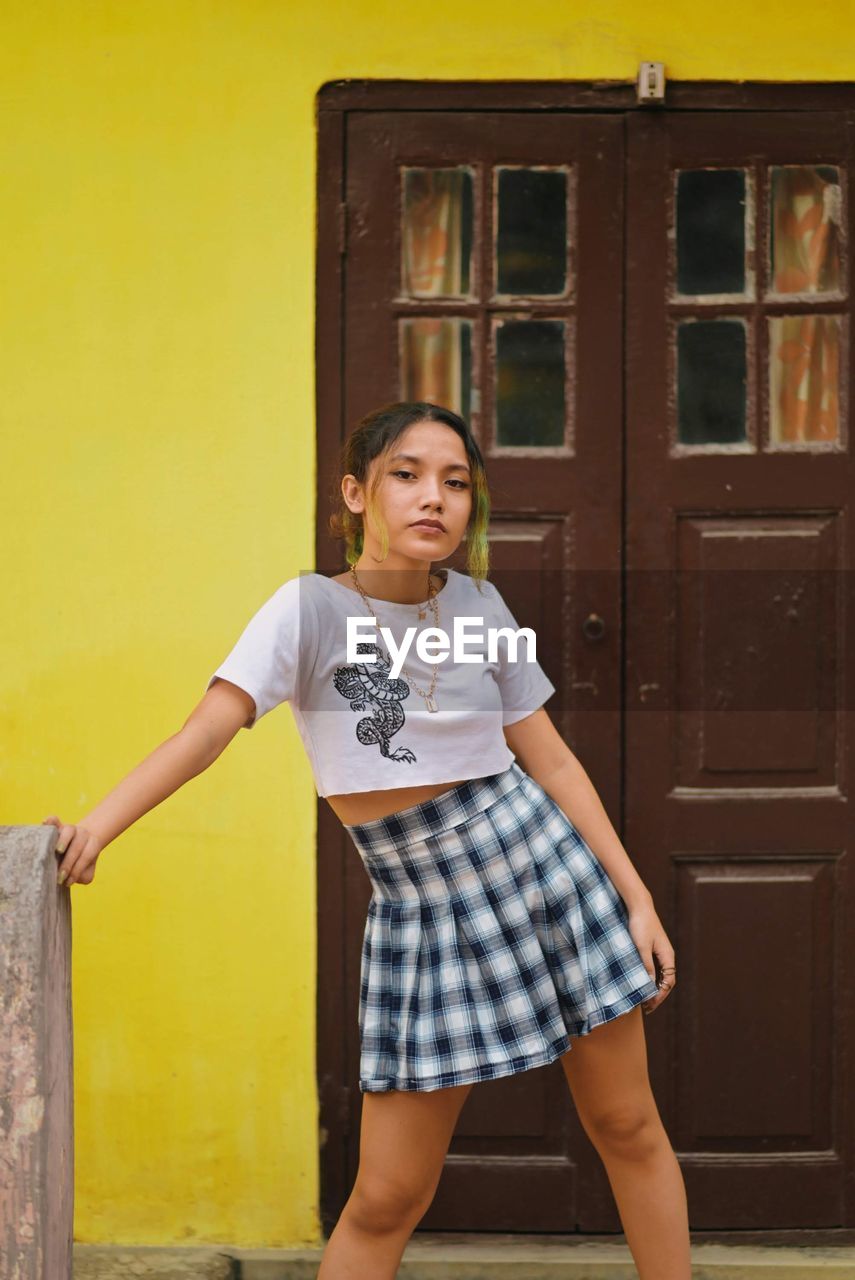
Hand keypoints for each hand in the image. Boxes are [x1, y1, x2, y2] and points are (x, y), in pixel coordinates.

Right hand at [42, 816, 104, 886]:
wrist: (81, 843)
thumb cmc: (81, 862)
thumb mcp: (86, 871)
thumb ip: (83, 876)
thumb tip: (70, 879)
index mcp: (92, 844)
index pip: (87, 856)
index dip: (78, 869)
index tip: (68, 882)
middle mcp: (82, 834)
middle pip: (78, 846)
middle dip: (69, 862)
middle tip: (60, 876)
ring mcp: (69, 828)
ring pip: (69, 831)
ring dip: (64, 840)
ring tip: (58, 851)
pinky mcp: (57, 826)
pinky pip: (55, 821)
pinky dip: (51, 821)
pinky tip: (46, 822)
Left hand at [625, 898, 676, 1014]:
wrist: (639, 906)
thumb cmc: (640, 925)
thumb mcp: (641, 947)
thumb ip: (646, 966)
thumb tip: (650, 986)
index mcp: (667, 956)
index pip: (668, 982)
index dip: (660, 995)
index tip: (649, 1005)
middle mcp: (666, 955)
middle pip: (667, 980)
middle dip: (658, 995)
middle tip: (647, 1007)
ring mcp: (660, 951)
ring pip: (661, 975)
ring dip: (654, 987)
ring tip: (644, 999)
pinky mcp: (653, 947)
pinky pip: (655, 967)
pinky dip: (650, 978)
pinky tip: (642, 982)